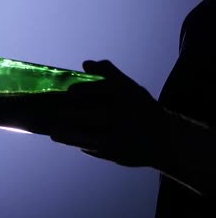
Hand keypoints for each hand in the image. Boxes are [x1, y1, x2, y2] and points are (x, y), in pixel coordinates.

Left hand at [49, 60, 168, 166]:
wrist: (165, 140)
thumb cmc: (141, 109)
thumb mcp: (131, 90)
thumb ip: (109, 75)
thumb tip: (86, 63)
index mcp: (131, 97)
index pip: (109, 90)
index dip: (88, 90)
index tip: (70, 91)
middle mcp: (128, 117)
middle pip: (97, 117)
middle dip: (75, 116)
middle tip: (56, 112)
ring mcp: (123, 138)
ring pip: (92, 137)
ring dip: (70, 134)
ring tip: (53, 132)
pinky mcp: (117, 153)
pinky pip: (93, 148)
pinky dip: (77, 143)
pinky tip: (61, 138)